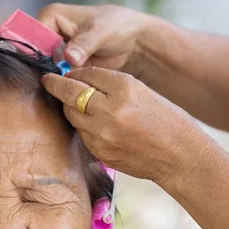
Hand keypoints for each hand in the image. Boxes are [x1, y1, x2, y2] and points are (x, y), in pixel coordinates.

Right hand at [37, 3, 149, 74]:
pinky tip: (68, 88)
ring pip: (42, 67)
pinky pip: (54, 76)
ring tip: (64, 84)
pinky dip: (59, 83)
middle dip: (43, 68)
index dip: (35, 52)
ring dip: (51, 77)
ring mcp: (54, 51)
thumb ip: (84, 44)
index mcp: (51, 16)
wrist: (133, 42)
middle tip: (57, 79)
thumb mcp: (101, 32)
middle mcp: (48, 32)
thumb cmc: (118, 27)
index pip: (31, 35)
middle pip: (33, 53)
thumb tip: (68, 58)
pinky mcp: (62, 66)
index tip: (49, 67)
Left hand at [41, 67, 205, 185]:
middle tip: (48, 80)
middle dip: (56, 85)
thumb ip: (112, 86)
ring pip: (72, 114)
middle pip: (71, 92)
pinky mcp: (100, 151)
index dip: (76, 72)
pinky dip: (82, 126)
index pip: (88, 74)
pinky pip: (82, 134)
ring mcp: (102, 133)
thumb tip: (79, 80)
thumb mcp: (143, 92)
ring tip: (71, 103)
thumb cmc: (166, 121)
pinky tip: (89, 124)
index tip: (66, 71)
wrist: (180, 156)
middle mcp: (110, 110)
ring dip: (69, 107)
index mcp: (125, 88)